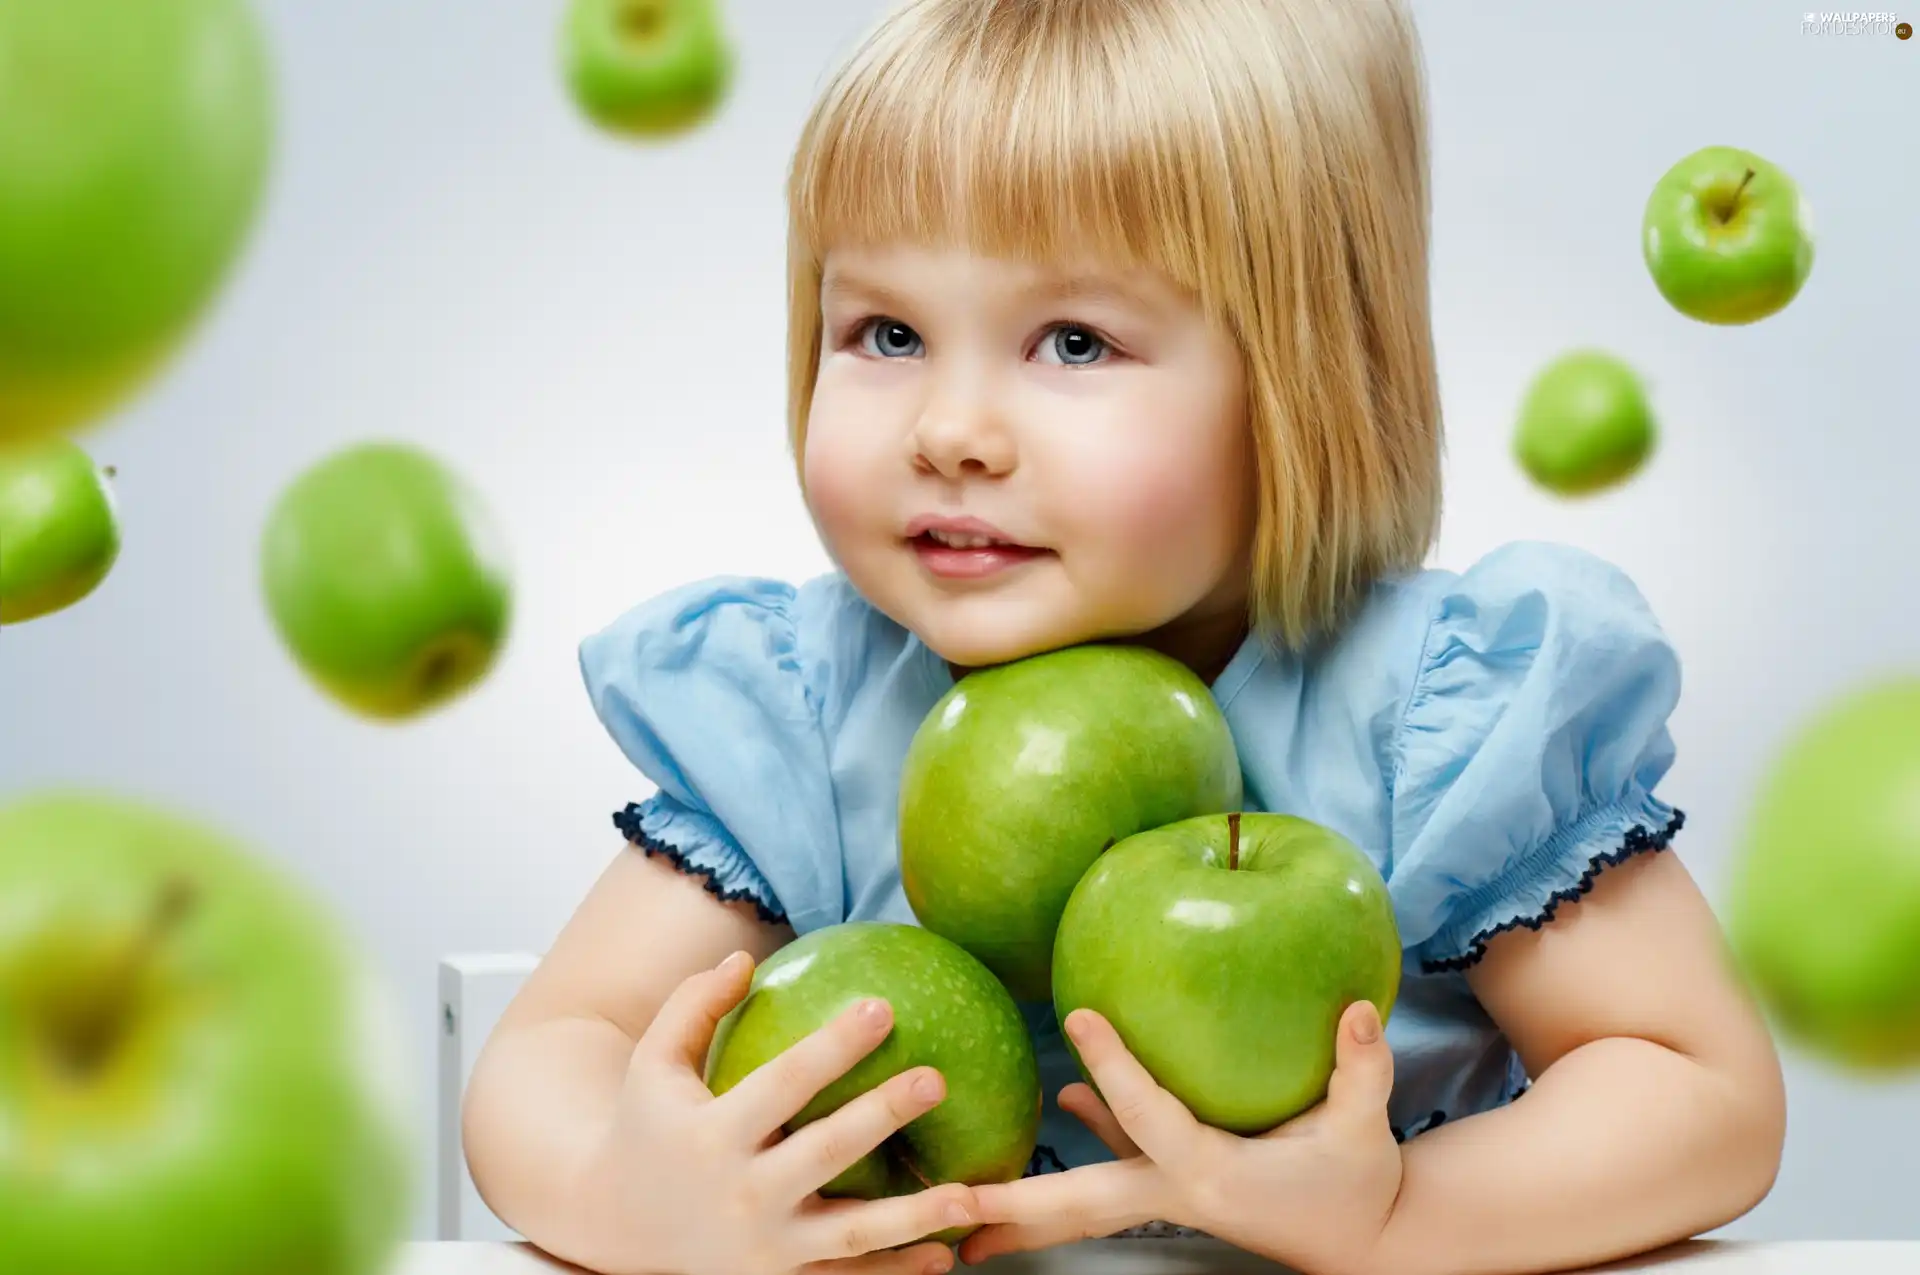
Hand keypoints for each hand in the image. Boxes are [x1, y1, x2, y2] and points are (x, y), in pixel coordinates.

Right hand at [572, 951, 977, 1274]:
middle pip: (825, 1152)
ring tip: (970, 1194)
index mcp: (713, 1134)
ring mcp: (764, 1247)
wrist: (614, 1224)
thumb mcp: (652, 1063)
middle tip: (936, 1080)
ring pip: (849, 1233)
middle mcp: (742, 1194)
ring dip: (912, 1217)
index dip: (833, 1045)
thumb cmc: (645, 1127)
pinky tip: (945, 1253)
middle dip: (882, 1115)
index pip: (784, 1082)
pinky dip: (895, 1271)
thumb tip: (744, 957)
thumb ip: (693, 1007)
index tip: (881, 1008)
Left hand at [958, 1002, 1402, 1274]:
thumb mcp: (1364, 1128)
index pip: (1149, 1117)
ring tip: (960, 1206)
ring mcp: (1169, 1194)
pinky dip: (1087, 1141)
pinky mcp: (1175, 1186)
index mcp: (1212, 1174)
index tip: (1079, 1018)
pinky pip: (1116, 1167)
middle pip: (1080, 1202)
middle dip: (1015, 1209)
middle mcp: (1176, 1190)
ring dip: (1024, 1206)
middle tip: (950, 1208)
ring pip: (1083, 1200)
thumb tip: (1360, 1008)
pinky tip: (1065, 1104)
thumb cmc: (1359, 1183)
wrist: (1364, 1240)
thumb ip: (1361, 1070)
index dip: (1115, 1069)